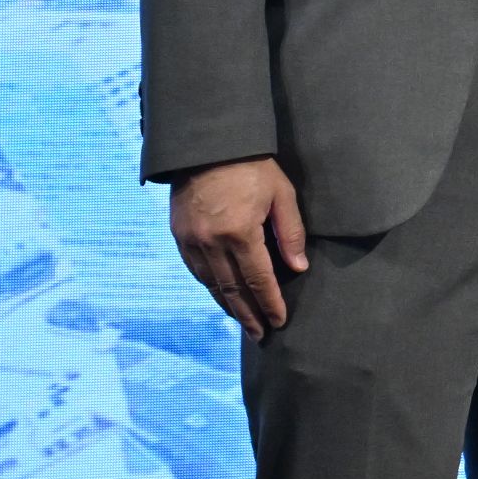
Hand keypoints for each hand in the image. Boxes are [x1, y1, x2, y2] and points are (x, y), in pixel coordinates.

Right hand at [171, 156, 309, 337]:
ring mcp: (192, 241)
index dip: (269, 303)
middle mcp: (212, 243)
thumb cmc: (252, 166)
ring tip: (243, 321)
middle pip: (232, 290)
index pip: (258, 280)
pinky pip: (195, 270)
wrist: (208, 145)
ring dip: (227, 306)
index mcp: (240, 233)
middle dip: (248, 314)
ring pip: (211, 284)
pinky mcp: (179, 235)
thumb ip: (290, 233)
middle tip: (260, 334)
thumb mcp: (282, 194)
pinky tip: (221, 295)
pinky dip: (210, 287)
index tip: (279, 321)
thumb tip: (298, 268)